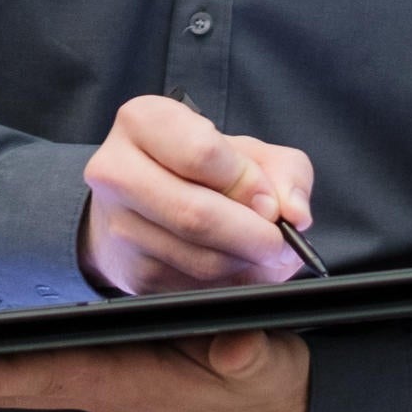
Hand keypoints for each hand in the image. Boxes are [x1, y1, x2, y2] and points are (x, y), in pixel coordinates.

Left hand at [0, 330, 310, 411]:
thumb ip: (249, 354)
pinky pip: (16, 374)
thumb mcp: (263, 364)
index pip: (45, 376)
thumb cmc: (262, 383)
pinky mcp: (88, 373)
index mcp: (121, 380)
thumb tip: (238, 347)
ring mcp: (83, 381)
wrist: (272, 409)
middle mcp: (90, 383)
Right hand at [79, 95, 313, 294]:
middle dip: (254, 234)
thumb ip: (285, 172)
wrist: (146, 205)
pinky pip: (194, 289)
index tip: (268, 200)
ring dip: (246, 264)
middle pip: (196, 214)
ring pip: (198, 259)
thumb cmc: (202, 169)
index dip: (246, 182)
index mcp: (143, 121)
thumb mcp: (249, 151)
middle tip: (279, 241)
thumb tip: (295, 214)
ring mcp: (119, 227)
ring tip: (261, 252)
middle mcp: (116, 171)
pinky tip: (238, 268)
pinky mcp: (131, 274)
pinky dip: (230, 284)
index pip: (200, 153)